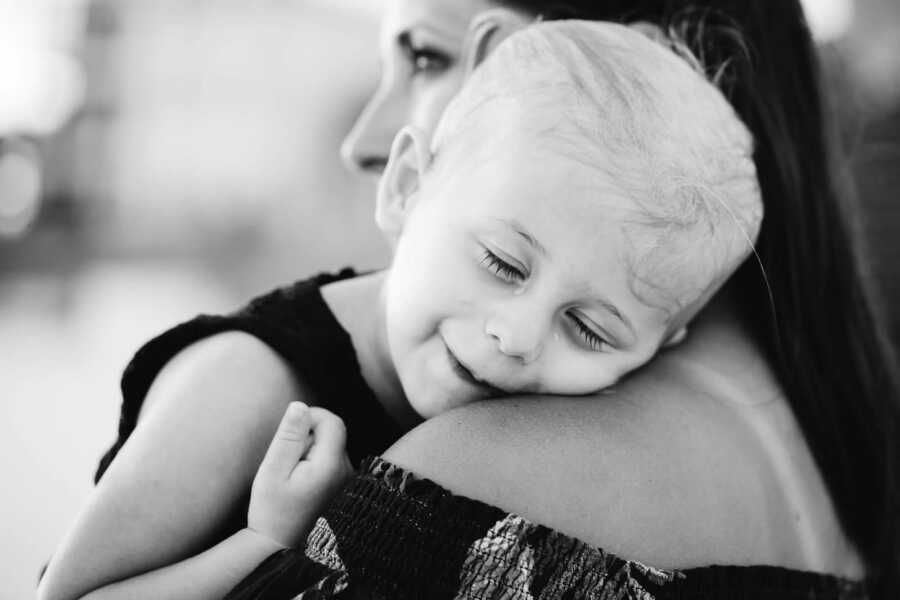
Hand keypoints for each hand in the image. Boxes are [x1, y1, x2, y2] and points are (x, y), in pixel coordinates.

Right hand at [248, 402, 352, 547]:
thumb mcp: (272, 471)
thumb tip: (300, 406)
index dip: (310, 417)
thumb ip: (288, 437)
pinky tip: (300, 487)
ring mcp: (348, 483)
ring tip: (292, 479)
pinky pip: (331, 464)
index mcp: (331, 466)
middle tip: (286, 465)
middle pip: (331, 434)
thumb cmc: (272, 512)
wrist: (279, 550)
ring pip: (330, 449)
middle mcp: (347, 473)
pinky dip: (314, 467)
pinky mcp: (344, 491)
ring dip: (310, 454)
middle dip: (307, 438)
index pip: (332, 422)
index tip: (288, 434)